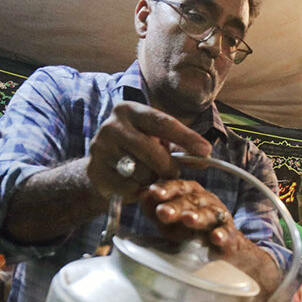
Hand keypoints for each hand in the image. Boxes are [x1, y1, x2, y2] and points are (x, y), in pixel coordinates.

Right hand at [86, 102, 211, 198]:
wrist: (101, 168)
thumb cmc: (135, 151)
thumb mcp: (157, 141)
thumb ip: (181, 148)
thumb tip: (204, 157)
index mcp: (129, 110)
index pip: (163, 122)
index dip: (186, 138)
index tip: (206, 151)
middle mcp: (112, 125)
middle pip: (153, 152)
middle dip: (168, 167)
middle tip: (172, 172)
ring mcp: (101, 149)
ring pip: (142, 173)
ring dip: (151, 180)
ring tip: (146, 175)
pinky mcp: (95, 172)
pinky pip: (129, 188)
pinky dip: (138, 191)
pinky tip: (133, 185)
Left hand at [138, 179, 233, 244]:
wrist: (222, 247)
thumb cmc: (191, 231)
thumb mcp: (169, 221)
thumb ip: (153, 209)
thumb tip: (140, 195)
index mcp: (190, 194)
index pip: (178, 187)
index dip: (166, 189)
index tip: (153, 192)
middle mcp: (206, 201)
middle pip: (191, 200)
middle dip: (176, 206)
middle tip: (163, 212)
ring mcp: (219, 218)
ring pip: (209, 214)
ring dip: (198, 216)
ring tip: (188, 219)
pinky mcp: (230, 236)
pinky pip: (227, 234)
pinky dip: (222, 235)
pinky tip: (216, 237)